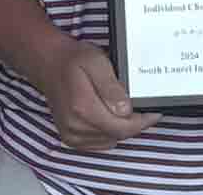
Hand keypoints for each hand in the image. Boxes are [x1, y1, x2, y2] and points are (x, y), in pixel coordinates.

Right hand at [32, 37, 161, 149]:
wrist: (48, 63)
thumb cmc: (73, 59)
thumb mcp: (96, 61)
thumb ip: (111, 87)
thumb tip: (126, 110)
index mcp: (82, 106)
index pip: (122, 127)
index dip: (142, 122)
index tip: (154, 112)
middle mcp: (75, 125)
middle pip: (118, 134)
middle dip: (133, 123)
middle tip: (141, 107)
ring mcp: (71, 134)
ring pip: (110, 140)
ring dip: (119, 127)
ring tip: (118, 106)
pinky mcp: (70, 138)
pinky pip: (99, 142)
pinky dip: (108, 131)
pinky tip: (106, 114)